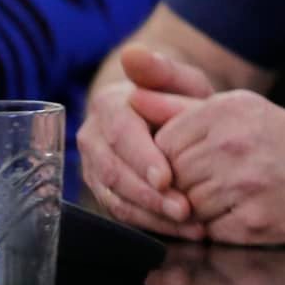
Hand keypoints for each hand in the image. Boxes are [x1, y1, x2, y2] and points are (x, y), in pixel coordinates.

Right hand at [76, 45, 212, 238]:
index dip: (142, 158)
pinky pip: (123, 214)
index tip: (166, 178)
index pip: (120, 134)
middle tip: (185, 211)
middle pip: (115, 172)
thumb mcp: (179, 78)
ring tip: (191, 226)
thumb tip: (132, 53)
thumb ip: (160, 68)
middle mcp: (93, 138)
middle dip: (150, 195)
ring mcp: (95, 168)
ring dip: (154, 216)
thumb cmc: (178, 96)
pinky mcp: (105, 192)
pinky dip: (153, 225)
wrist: (169, 117)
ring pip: (117, 198)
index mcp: (107, 105)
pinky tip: (183, 232)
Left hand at [149, 87, 284, 244]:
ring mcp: (241, 186)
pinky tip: (233, 210)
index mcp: (225, 110)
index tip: (186, 159)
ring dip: (193, 206)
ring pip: (183, 205)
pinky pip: (206, 230)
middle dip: (178, 182)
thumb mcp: (235, 106)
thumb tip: (132, 96)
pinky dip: (212, 226)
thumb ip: (178, 102)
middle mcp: (232, 145)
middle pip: (169, 175)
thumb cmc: (283, 137)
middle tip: (205, 179)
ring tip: (222, 193)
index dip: (166, 156)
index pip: (161, 141)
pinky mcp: (251, 222)